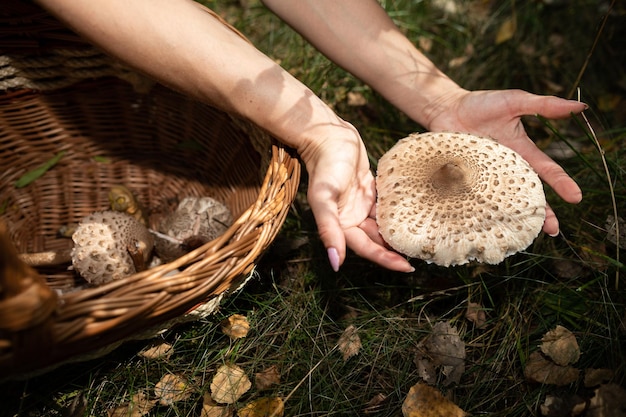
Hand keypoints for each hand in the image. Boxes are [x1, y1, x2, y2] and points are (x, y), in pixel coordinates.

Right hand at [299, 123, 414, 272]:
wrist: (328, 134)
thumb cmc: (325, 165)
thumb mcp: (323, 197)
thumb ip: (328, 230)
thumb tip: (335, 263)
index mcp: (341, 224)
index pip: (366, 248)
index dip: (386, 259)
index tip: (407, 267)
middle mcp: (351, 218)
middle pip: (378, 241)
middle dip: (397, 250)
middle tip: (422, 256)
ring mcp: (362, 204)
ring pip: (384, 225)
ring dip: (400, 233)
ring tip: (423, 239)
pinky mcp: (370, 190)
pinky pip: (387, 206)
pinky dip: (400, 211)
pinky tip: (418, 214)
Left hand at [425, 89, 585, 235]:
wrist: (446, 108)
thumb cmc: (482, 104)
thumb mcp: (515, 101)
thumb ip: (544, 106)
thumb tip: (580, 107)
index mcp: (522, 152)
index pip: (546, 170)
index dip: (561, 184)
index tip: (576, 198)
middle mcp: (506, 169)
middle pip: (528, 194)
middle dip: (542, 212)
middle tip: (554, 229)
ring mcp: (485, 177)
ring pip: (503, 202)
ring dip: (513, 217)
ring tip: (524, 233)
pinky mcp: (464, 180)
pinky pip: (475, 198)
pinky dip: (481, 212)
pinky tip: (487, 226)